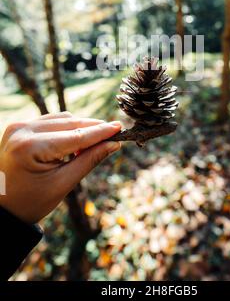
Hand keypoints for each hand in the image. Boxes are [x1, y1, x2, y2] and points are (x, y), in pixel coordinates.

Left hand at [0, 112, 120, 223]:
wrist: (2, 208)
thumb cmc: (30, 202)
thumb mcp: (63, 184)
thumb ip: (89, 160)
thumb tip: (113, 144)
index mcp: (31, 147)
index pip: (75, 136)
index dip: (100, 132)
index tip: (119, 127)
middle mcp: (22, 131)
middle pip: (69, 122)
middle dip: (92, 128)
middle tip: (114, 133)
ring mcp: (18, 126)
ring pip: (61, 119)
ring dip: (80, 127)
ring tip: (94, 143)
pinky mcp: (18, 127)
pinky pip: (50, 121)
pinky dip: (66, 128)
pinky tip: (76, 141)